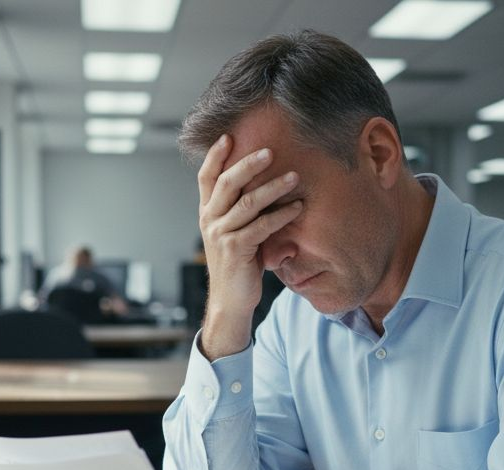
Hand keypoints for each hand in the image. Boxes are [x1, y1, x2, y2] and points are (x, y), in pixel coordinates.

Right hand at [196, 135, 302, 359]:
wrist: (230, 301)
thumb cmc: (239, 265)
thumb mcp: (235, 232)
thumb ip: (241, 211)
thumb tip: (262, 184)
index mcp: (207, 213)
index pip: (206, 177)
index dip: (215, 155)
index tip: (229, 135)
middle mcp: (210, 220)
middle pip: (227, 183)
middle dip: (249, 164)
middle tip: (270, 150)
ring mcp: (221, 234)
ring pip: (247, 203)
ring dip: (273, 187)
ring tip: (294, 177)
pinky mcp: (236, 249)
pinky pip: (261, 226)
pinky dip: (281, 215)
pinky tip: (297, 207)